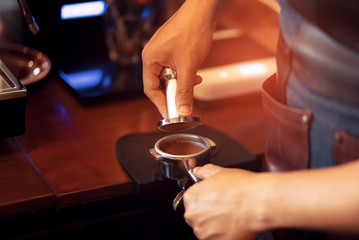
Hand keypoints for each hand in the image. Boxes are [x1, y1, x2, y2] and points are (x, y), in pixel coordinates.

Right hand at [142, 0, 222, 117]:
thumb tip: (183, 109)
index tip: (169, 113)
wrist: (202, 11)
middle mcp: (153, 55)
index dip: (161, 103)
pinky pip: (174, 67)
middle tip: (182, 103)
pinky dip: (184, 74)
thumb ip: (185, 90)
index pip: (150, 89)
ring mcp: (162, 51)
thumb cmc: (192, 31)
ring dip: (180, 83)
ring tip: (192, 85)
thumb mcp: (188, 67)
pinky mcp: (171, 48)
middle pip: (159, 83)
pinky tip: (194, 74)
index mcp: (150, 59)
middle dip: (173, 93)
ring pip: (168, 75)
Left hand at [183, 164, 265, 239]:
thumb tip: (199, 171)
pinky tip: (233, 225)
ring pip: (206, 229)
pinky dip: (223, 234)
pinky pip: (216, 239)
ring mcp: (203, 232)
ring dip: (215, 225)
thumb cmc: (241, 188)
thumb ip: (204, 172)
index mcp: (191, 198)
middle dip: (208, 212)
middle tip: (224, 207)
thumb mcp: (220, 172)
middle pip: (197, 216)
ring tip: (230, 216)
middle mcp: (193, 216)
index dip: (204, 198)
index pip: (191, 199)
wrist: (258, 203)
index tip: (214, 198)